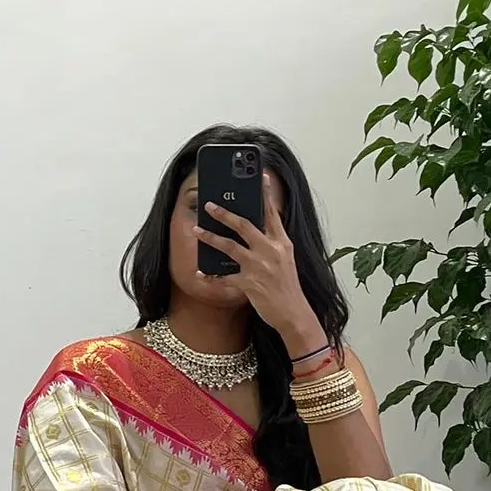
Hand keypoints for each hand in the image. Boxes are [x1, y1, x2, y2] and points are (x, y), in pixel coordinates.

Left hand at [195, 177, 324, 349]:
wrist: (294, 314)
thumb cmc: (288, 287)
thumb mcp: (286, 260)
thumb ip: (272, 244)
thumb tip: (254, 230)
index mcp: (282, 243)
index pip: (272, 213)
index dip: (265, 194)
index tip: (260, 177)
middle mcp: (271, 251)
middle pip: (244, 225)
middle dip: (224, 213)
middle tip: (209, 205)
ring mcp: (259, 266)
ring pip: (229, 246)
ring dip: (210, 237)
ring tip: (196, 230)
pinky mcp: (248, 283)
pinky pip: (223, 276)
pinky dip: (210, 274)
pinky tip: (200, 272)